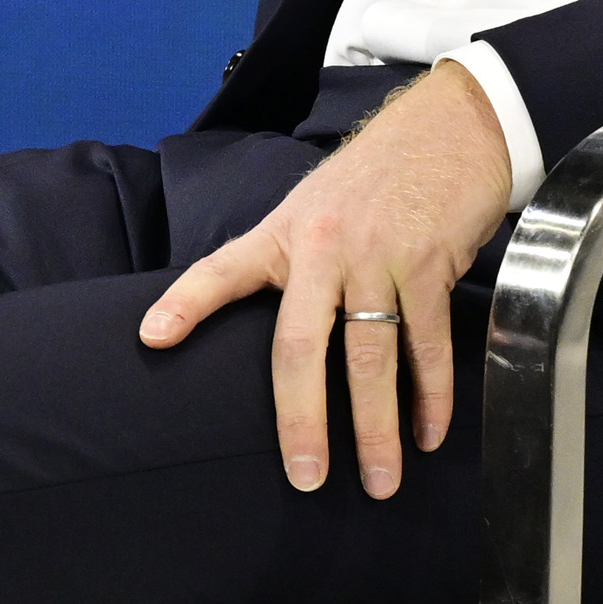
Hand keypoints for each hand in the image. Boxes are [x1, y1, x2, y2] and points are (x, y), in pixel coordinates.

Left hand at [138, 59, 515, 497]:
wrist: (451, 124)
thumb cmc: (380, 171)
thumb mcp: (317, 202)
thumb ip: (293, 257)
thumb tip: (280, 324)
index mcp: (285, 232)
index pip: (223, 269)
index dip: (185, 303)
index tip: (151, 338)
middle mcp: (323, 246)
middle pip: (300, 345)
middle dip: (302, 419)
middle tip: (304, 476)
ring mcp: (377, 257)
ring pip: (371, 358)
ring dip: (377, 428)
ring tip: (378, 479)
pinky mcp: (429, 266)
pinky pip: (427, 345)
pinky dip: (431, 396)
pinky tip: (427, 433)